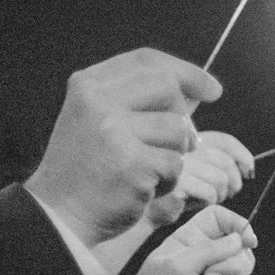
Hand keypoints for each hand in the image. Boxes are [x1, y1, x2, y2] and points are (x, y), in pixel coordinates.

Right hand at [27, 49, 221, 246]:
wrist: (61, 212)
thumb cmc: (88, 168)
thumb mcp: (101, 121)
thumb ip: (140, 100)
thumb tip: (197, 88)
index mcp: (88, 85)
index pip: (147, 62)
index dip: (187, 72)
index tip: (212, 89)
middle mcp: (97, 101)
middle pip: (168, 86)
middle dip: (184, 115)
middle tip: (181, 141)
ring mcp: (113, 132)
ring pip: (179, 128)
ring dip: (178, 153)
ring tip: (153, 168)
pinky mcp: (132, 164)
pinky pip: (177, 163)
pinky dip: (171, 179)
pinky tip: (147, 186)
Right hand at [92, 130, 259, 274]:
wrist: (129, 208)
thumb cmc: (162, 191)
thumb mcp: (190, 170)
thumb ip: (213, 160)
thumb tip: (249, 167)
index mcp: (181, 133)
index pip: (224, 140)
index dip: (242, 156)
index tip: (249, 171)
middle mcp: (174, 139)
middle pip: (225, 161)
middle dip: (232, 181)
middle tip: (225, 192)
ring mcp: (169, 156)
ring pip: (220, 178)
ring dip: (220, 194)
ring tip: (204, 198)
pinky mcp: (170, 178)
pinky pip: (208, 192)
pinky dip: (207, 201)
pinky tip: (191, 202)